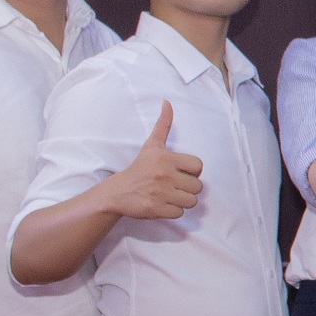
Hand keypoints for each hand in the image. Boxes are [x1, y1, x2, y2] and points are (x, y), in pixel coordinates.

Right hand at [101, 102, 202, 219]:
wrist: (117, 192)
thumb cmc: (139, 168)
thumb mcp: (151, 145)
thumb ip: (163, 125)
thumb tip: (167, 102)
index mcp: (165, 158)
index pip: (198, 166)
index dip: (192, 171)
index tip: (180, 172)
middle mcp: (164, 175)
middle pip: (198, 186)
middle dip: (188, 188)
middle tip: (174, 185)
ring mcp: (160, 194)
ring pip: (192, 201)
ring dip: (183, 200)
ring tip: (170, 195)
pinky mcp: (156, 209)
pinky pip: (180, 213)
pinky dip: (174, 211)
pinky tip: (163, 204)